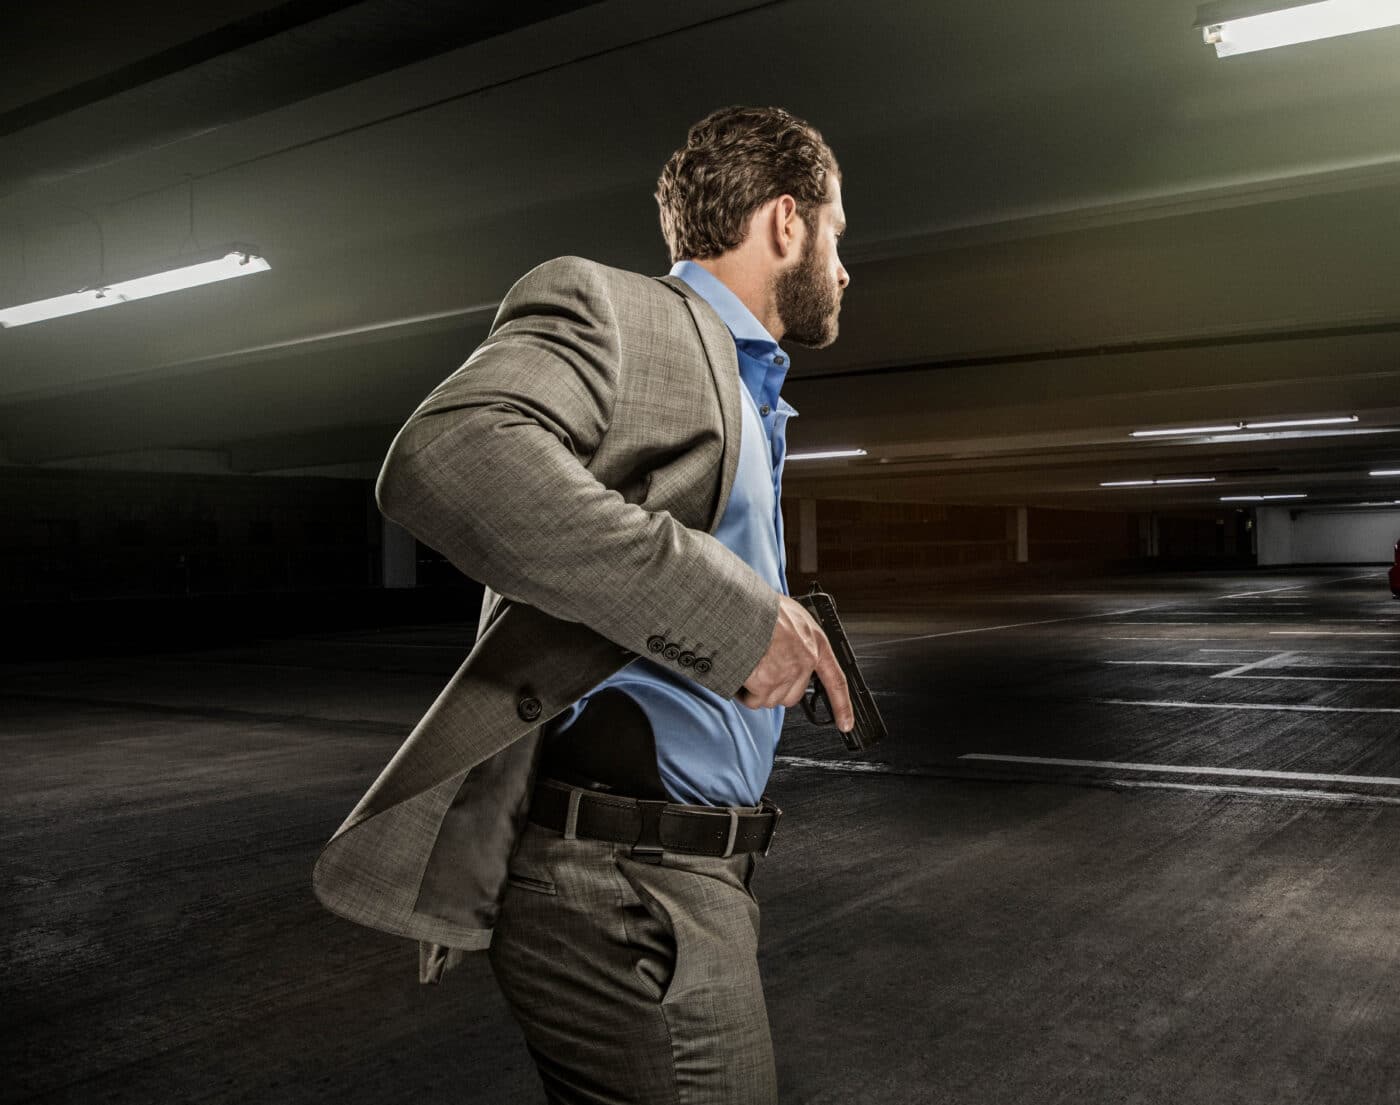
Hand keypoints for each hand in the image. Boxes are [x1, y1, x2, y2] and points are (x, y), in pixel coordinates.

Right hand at [737, 595, 854, 731]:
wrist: (742, 607)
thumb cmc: (762, 607)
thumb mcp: (792, 616)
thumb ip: (798, 639)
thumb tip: (790, 650)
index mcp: (816, 643)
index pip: (836, 680)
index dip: (842, 705)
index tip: (846, 724)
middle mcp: (805, 661)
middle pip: (793, 696)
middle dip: (776, 689)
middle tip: (762, 670)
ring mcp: (786, 673)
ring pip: (771, 700)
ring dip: (757, 690)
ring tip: (749, 665)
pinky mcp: (766, 682)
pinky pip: (753, 700)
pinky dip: (744, 692)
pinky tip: (741, 673)